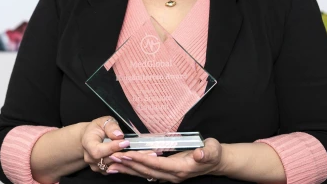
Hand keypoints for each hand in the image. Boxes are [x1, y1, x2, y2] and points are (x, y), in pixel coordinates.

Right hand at [81, 116, 145, 176]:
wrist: (90, 137)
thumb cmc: (98, 128)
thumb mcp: (103, 121)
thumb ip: (111, 127)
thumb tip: (119, 135)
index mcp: (88, 143)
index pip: (98, 150)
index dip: (111, 148)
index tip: (125, 142)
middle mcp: (90, 158)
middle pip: (108, 160)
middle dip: (124, 155)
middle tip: (141, 151)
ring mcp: (96, 166)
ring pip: (114, 165)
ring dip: (128, 160)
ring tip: (143, 155)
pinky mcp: (104, 170)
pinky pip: (116, 168)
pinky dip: (127, 163)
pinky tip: (137, 158)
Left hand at [106, 138, 223, 182]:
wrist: (215, 162)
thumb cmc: (213, 153)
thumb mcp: (213, 150)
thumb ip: (207, 152)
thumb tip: (199, 155)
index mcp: (182, 169)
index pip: (158, 164)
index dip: (142, 159)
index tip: (129, 154)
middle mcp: (173, 175)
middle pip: (147, 171)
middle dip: (129, 165)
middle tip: (113, 158)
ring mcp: (169, 176)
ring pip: (145, 174)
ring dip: (128, 169)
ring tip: (112, 165)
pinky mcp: (166, 173)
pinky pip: (147, 173)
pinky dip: (134, 170)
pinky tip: (124, 167)